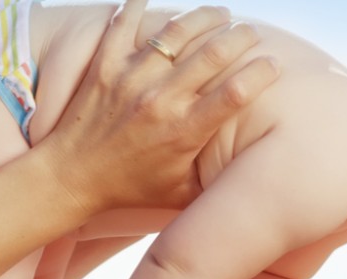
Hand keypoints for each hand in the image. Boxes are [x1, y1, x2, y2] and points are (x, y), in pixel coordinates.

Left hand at [42, 0, 279, 212]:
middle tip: (252, 33)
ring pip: (177, 31)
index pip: (237, 93)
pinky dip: (141, 4)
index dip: (263, 73)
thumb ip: (217, 180)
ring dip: (205, 16)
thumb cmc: (130, 187)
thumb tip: (255, 177)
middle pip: (214, 53)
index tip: (274, 64)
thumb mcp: (181, 191)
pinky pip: (125, 22)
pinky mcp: (105, 65)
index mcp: (184, 132)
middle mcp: (160, 101)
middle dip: (242, 36)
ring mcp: (131, 78)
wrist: (71, 178)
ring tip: (220, 13)